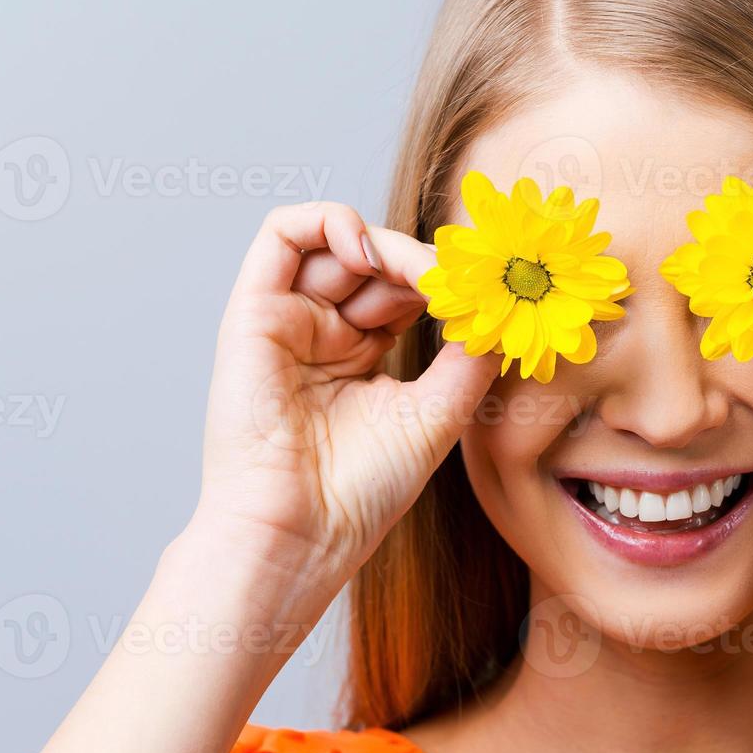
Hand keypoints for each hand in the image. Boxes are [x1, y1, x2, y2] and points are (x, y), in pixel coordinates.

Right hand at [192, 202, 494, 618]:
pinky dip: (330, 222)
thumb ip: (470, 353)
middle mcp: (323, 333)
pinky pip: (282, 233)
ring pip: (338, 241)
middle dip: (425, 263)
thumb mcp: (440, 411)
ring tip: (424, 275)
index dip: (448, 282)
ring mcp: (289, 320)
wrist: (304, 531)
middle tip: (463, 281)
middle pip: (377, 263)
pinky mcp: (254, 311)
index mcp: (362, 358)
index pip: (407, 291)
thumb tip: (498, 304)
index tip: (490, 291)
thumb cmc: (363, 489)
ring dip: (389, 244)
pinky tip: (371, 254)